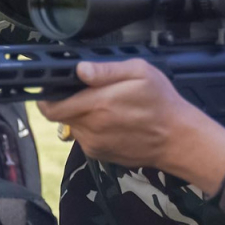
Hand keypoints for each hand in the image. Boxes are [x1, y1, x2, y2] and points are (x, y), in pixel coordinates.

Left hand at [37, 59, 224, 194]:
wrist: (178, 139)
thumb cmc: (161, 102)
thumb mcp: (140, 73)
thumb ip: (106, 70)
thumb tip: (80, 69)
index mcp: (97, 106)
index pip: (51, 106)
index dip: (46, 95)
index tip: (52, 85)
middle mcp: (90, 128)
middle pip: (59, 115)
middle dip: (65, 102)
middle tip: (84, 91)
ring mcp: (94, 144)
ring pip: (72, 126)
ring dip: (79, 115)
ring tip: (103, 105)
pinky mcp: (99, 155)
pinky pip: (84, 137)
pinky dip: (90, 127)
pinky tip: (110, 120)